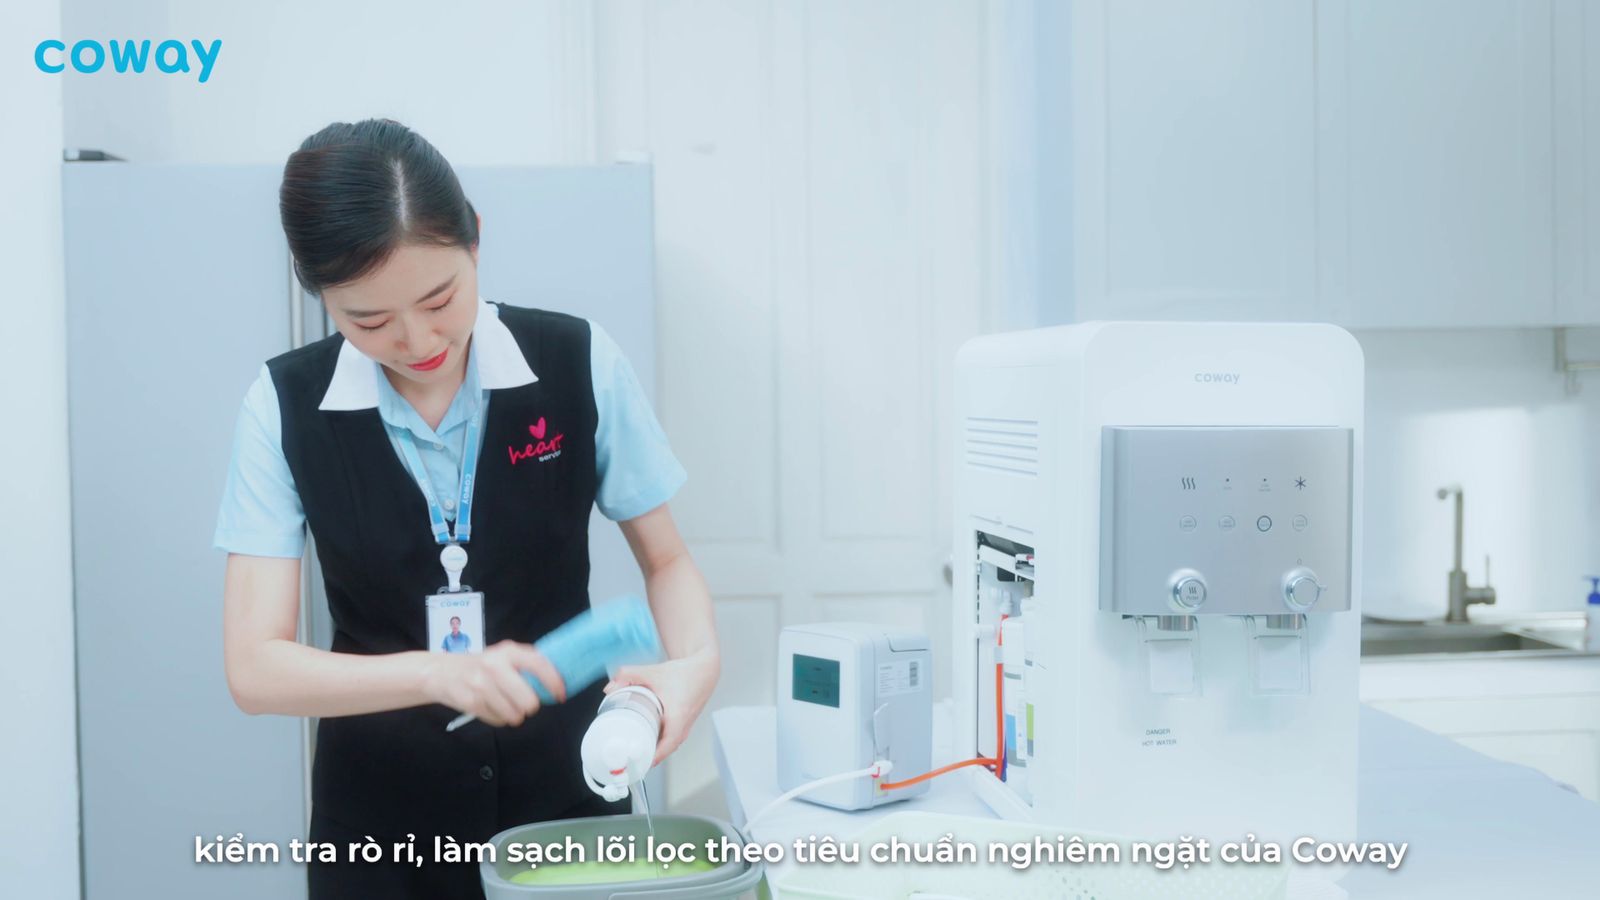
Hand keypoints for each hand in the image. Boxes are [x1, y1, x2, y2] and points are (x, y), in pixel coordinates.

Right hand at [421, 640, 566, 726]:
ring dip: (513, 714)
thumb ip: (525, 663)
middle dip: (529, 706)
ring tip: (502, 703)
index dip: (553, 682)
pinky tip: (489, 706)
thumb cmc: (478, 665)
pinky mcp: (471, 702)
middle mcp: (495, 666)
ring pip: (514, 715)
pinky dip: (498, 717)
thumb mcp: (501, 656)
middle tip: (523, 702)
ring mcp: (481, 685)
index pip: (539, 665)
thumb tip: (555, 679)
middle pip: (529, 701)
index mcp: (508, 651)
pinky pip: (498, 721)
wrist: (440, 672)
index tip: (560, 694)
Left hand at [604, 650, 719, 765]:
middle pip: (666, 750)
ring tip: (638, 753)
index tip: (639, 764)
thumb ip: (628, 675)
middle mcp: (684, 725)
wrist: (704, 669)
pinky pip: (674, 740)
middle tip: (631, 761)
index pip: (667, 746)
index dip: (652, 757)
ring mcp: (686, 727)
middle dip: (649, 757)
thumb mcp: (652, 672)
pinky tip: (651, 741)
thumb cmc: (684, 673)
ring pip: (670, 746)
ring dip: (656, 751)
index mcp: (678, 717)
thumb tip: (609, 688)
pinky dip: (662, 743)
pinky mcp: (686, 724)